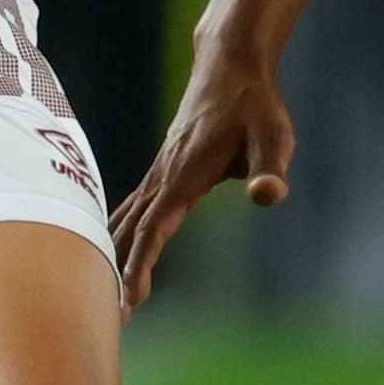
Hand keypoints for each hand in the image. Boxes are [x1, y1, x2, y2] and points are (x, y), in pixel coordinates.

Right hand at [111, 39, 297, 304]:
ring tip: (109, 295)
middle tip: (116, 319)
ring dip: (115, 254)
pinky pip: (132, 205)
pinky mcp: (163, 167)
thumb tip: (268, 195)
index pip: (156, 228)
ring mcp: (159, 170)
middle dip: (120, 273)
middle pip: (132, 230)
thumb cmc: (255, 104)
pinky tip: (112, 245)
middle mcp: (164, 175)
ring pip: (126, 218)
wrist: (230, 64)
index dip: (141, 264)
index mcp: (185, 176)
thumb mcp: (274, 136)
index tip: (131, 298)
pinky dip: (120, 230)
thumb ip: (270, 168)